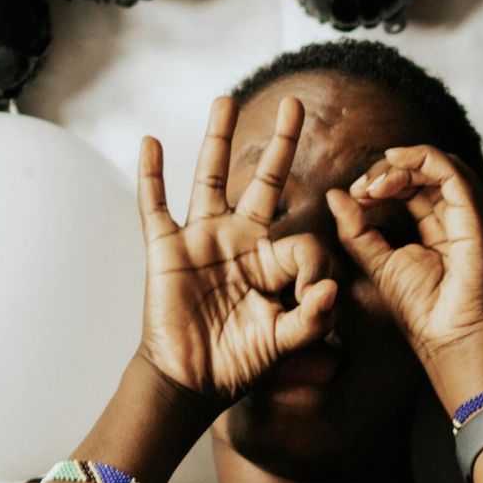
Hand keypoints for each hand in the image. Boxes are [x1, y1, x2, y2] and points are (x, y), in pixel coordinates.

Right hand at [136, 94, 339, 415]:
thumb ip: (313, 317)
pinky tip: (150, 143)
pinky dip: (151, 175)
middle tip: (296, 105)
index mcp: (272, 261)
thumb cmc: (237, 363)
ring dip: (217, 138)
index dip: (316, 267)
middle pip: (264, 180)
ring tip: (225, 100)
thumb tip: (332, 288)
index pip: (305, 240)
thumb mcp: (286, 342)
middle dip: (282, 143)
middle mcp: (239, 240)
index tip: (317, 298)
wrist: (188, 381)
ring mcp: (201, 239)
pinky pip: (155, 205)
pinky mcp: (166, 248)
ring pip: (211, 178)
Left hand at [324, 144, 482, 394]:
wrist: (449, 337)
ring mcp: (468, 214)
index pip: (411, 187)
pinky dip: (422, 161)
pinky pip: (452, 174)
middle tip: (361, 188)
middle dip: (388, 171)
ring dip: (403, 164)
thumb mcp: (376, 263)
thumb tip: (335, 196)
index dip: (381, 182)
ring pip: (440, 166)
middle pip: (424, 172)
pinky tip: (393, 170)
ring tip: (373, 184)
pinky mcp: (475, 217)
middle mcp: (455, 216)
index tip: (354, 195)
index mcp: (434, 226)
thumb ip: (356, 230)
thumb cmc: (422, 309)